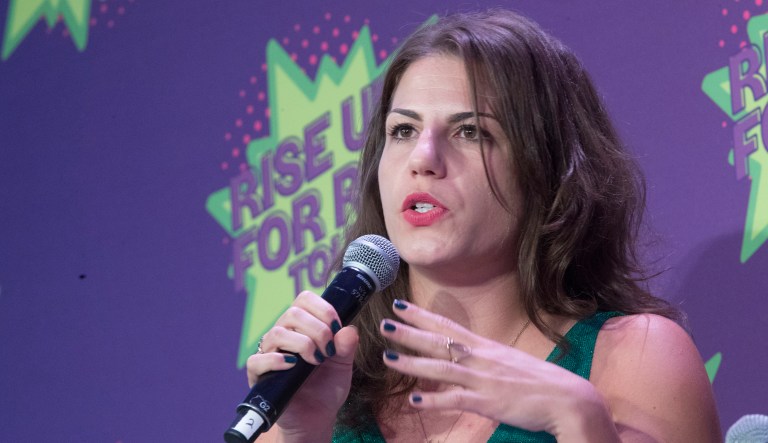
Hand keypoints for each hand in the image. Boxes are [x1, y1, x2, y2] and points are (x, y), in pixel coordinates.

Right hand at [245, 291, 358, 440]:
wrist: (316, 416)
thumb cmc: (327, 386)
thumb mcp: (343, 365)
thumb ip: (347, 347)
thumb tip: (348, 330)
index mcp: (303, 326)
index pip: (304, 299)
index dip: (322, 308)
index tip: (336, 327)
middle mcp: (284, 335)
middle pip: (292, 313)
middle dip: (317, 330)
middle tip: (329, 350)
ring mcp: (269, 353)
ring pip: (277, 333)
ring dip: (302, 344)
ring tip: (316, 361)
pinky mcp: (259, 374)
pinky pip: (258, 360)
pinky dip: (276, 361)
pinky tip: (293, 366)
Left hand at [379, 299, 615, 438]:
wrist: (569, 398)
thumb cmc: (541, 382)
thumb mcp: (510, 362)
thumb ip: (486, 359)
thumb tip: (467, 357)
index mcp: (486, 347)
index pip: (448, 326)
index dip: (422, 316)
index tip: (400, 306)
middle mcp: (481, 358)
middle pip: (438, 342)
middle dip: (409, 332)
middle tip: (383, 324)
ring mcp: (484, 379)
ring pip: (441, 368)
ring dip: (412, 363)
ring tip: (388, 358)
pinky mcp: (489, 402)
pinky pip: (456, 399)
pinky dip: (434, 400)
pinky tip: (414, 401)